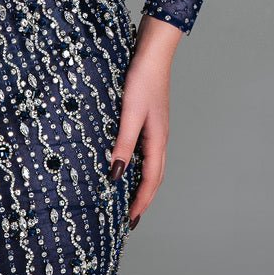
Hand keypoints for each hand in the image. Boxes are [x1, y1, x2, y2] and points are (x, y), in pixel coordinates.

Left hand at [106, 15, 182, 228]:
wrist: (152, 51)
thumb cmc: (141, 80)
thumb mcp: (129, 114)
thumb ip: (123, 144)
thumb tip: (114, 176)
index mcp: (157, 140)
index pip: (150, 181)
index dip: (141, 202)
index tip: (131, 223)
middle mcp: (159, 138)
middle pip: (153, 177)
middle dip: (143, 199)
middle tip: (130, 218)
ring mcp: (154, 128)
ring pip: (150, 164)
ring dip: (140, 184)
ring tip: (127, 197)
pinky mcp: (147, 118)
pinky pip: (144, 150)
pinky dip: (137, 164)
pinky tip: (125, 162)